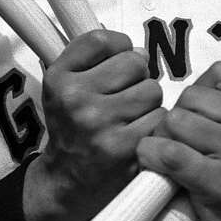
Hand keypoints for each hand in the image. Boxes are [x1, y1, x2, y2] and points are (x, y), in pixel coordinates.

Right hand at [23, 30, 164, 220]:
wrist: (67, 180)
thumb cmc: (72, 124)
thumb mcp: (64, 84)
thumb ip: (93, 55)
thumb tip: (140, 51)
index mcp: (59, 79)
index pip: (102, 40)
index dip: (119, 46)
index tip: (116, 60)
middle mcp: (76, 100)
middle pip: (134, 63)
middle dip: (137, 76)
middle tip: (123, 94)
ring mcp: (101, 126)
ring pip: (152, 90)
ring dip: (148, 101)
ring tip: (130, 115)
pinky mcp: (126, 149)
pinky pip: (160, 118)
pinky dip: (154, 124)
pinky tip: (138, 132)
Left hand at [136, 61, 220, 220]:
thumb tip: (182, 87)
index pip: (217, 74)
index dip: (199, 94)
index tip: (200, 118)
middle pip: (190, 97)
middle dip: (177, 117)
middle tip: (181, 142)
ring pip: (175, 120)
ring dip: (163, 138)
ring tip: (174, 156)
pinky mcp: (218, 181)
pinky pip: (168, 152)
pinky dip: (152, 156)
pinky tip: (157, 165)